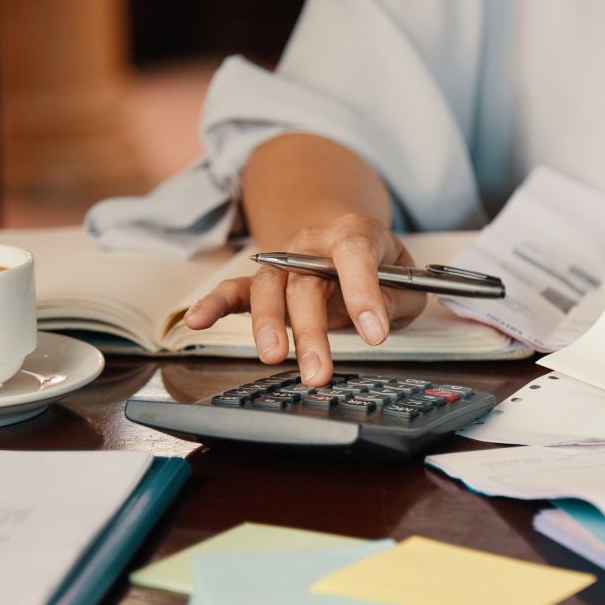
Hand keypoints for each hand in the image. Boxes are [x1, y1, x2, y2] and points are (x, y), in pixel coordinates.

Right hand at [183, 214, 427, 385]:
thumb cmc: (381, 265)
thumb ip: (397, 297)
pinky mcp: (264, 281)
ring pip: (269, 289)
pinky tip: (197, 320)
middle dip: (312, 329)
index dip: (364, 293)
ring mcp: (284, 261)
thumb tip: (376, 319)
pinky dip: (214, 304)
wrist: (348, 240)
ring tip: (275, 358)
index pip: (356, 255)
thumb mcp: (406, 279)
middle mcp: (312, 245)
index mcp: (355, 234)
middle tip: (319, 370)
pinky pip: (235, 290)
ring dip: (269, 326)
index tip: (375, 334)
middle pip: (306, 282)